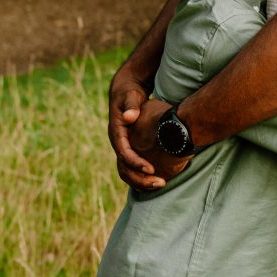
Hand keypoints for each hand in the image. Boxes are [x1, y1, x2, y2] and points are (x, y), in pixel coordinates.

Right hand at [109, 70, 166, 190]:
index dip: (137, 163)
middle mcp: (117, 142)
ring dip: (142, 181)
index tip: (151, 169)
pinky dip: (142, 176)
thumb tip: (129, 117)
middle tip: (160, 183)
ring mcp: (122, 146)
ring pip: (127, 171)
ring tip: (160, 184)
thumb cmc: (129, 93)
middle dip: (140, 178)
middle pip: (125, 167)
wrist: (124, 92)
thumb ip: (131, 105)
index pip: (124, 153)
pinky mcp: (128, 148)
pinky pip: (132, 167)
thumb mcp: (130, 96)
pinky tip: (156, 181)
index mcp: (116, 132)